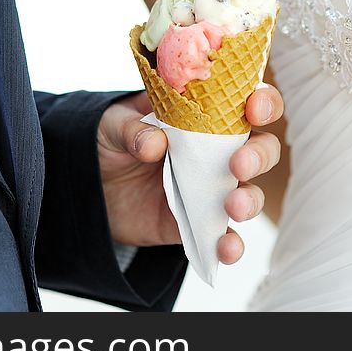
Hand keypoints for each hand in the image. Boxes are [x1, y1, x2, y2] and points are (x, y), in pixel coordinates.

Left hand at [97, 86, 283, 263]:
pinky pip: (226, 235)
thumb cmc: (108, 141)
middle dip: (259, 155)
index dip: (262, 102)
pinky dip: (232, 244)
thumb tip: (155, 143)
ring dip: (251, 200)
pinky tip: (226, 249)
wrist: (89, 187)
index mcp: (202, 113)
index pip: (244, 101)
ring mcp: (211, 188)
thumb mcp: (110, 125)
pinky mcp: (200, 223)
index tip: (255, 110)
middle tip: (239, 164)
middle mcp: (216, 150)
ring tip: (233, 206)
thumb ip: (130, 129)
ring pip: (251, 192)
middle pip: (261, 148)